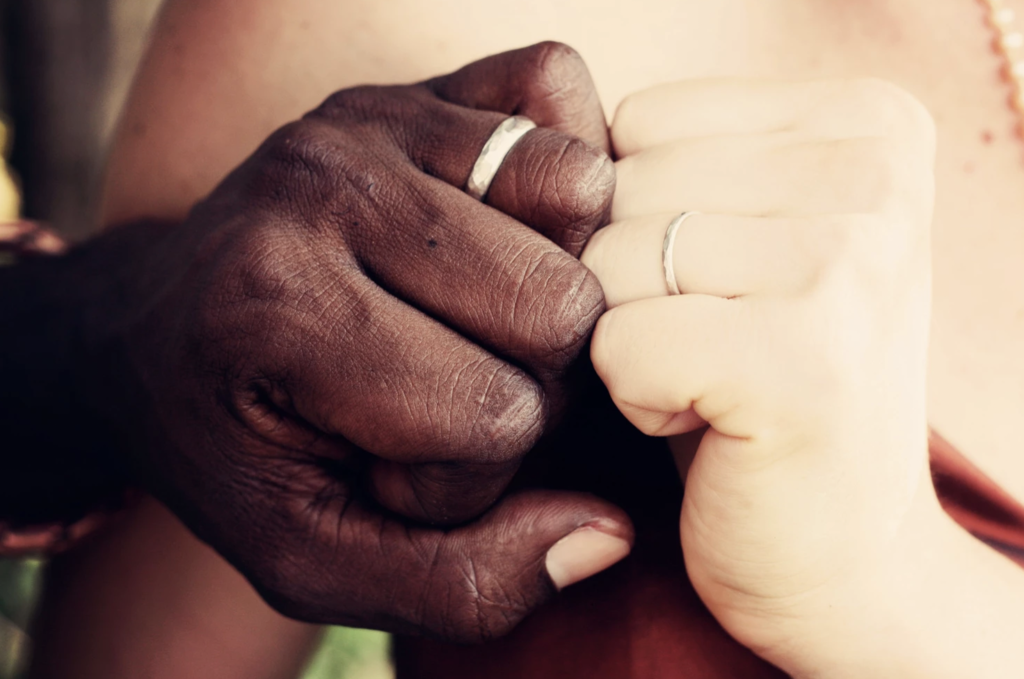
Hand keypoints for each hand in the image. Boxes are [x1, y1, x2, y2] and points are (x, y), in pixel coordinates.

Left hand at [102, 43, 630, 640]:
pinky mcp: (406, 84)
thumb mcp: (313, 558)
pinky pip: (554, 89)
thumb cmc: (237, 446)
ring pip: (579, 196)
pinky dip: (555, 173)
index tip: (391, 463)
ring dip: (547, 276)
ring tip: (467, 314)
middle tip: (439, 389)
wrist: (150, 332)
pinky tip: (497, 232)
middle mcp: (322, 187)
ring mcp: (368, 118)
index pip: (496, 416)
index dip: (467, 474)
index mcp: (279, 311)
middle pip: (560, 305)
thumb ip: (459, 584)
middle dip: (522, 378)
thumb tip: (606, 535)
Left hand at [583, 78, 935, 664]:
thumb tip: (550, 146)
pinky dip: (634, 398)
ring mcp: (852, 261)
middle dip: (627, 285)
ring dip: (628, 340)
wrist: (842, 553)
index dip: (638, 218)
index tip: (717, 287)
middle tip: (714, 347)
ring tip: (714, 381)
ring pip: (606, 264)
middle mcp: (877, 173)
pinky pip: (616, 344)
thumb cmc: (761, 386)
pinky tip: (709, 423)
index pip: (640, 122)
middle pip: (617, 188)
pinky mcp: (804, 359)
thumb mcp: (736, 242)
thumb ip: (670, 167)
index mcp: (867, 123)